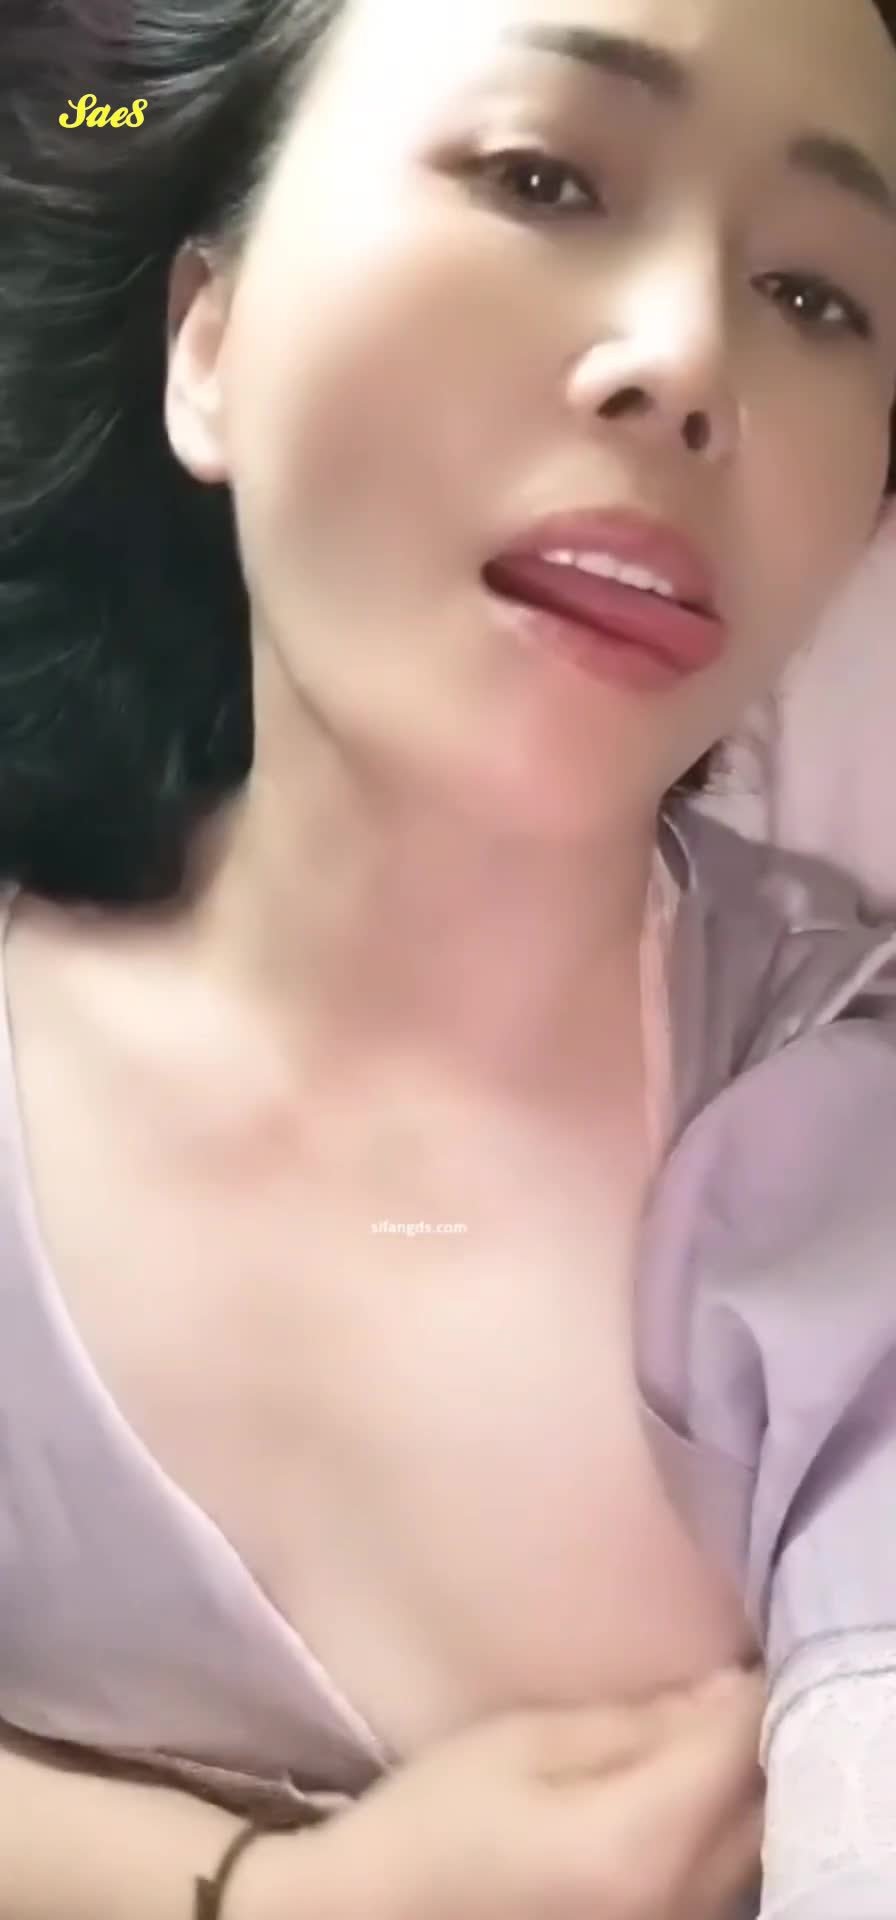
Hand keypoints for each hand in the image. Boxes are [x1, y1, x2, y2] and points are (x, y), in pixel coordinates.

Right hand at [294, 1666, 764, 1919]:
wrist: (375, 1918)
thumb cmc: (434, 1821)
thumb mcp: (525, 1743)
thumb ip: (633, 1724)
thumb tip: (721, 1691)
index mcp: (640, 1843)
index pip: (735, 1749)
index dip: (747, 1688)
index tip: (737, 1643)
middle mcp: (678, 1904)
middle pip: (758, 1806)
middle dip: (752, 1738)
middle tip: (722, 1680)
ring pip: (746, 1847)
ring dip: (737, 1785)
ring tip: (702, 1729)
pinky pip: (718, 1881)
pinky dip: (716, 1829)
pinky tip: (684, 1790)